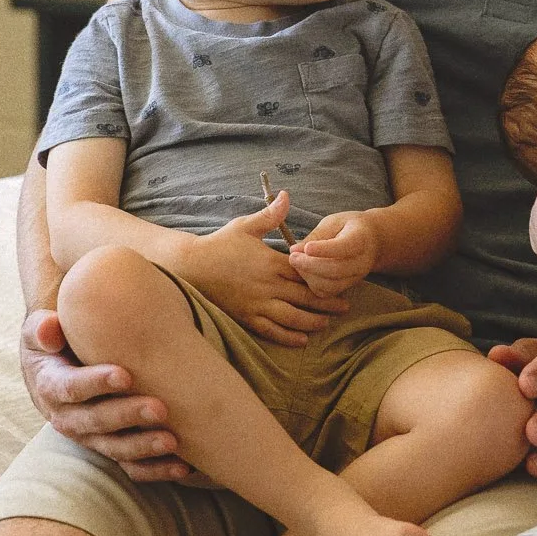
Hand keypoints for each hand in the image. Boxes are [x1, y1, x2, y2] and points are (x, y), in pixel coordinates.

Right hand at [19, 307, 191, 481]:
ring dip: (144, 447)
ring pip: (115, 448)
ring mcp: (90, 437)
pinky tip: (183, 466)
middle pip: (97, 421)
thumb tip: (49, 328)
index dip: (96, 383)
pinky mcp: (110, 448)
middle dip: (128, 417)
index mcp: (51, 387)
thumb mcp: (39, 330)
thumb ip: (41, 327)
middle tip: (160, 408)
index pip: (71, 388)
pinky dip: (155, 470)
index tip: (125, 375)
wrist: (56, 368)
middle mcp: (68, 418)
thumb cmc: (54, 341)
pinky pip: (131, 467)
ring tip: (173, 440)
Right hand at [182, 191, 351, 346]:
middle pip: (305, 297)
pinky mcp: (246, 317)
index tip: (342, 279)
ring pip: (292, 317)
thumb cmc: (219, 244)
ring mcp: (257, 304)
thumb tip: (287, 195)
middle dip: (328, 303)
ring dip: (313, 322)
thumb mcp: (245, 226)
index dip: (325, 277)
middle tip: (346, 306)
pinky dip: (289, 337)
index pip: (306, 272)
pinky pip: (272, 331)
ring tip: (327, 323)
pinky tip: (302, 340)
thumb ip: (270, 216)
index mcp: (270, 262)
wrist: (190, 267)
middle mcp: (267, 285)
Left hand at [289, 210, 378, 297]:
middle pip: (336, 269)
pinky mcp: (347, 287)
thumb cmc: (348, 228)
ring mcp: (355, 277)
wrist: (371, 242)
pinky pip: (327, 292)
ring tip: (297, 263)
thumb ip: (316, 236)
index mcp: (360, 239)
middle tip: (293, 256)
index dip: (324, 249)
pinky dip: (312, 285)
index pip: (343, 247)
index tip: (307, 247)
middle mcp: (361, 261)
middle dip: (310, 265)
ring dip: (309, 276)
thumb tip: (294, 250)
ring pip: (330, 285)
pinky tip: (305, 272)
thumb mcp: (333, 222)